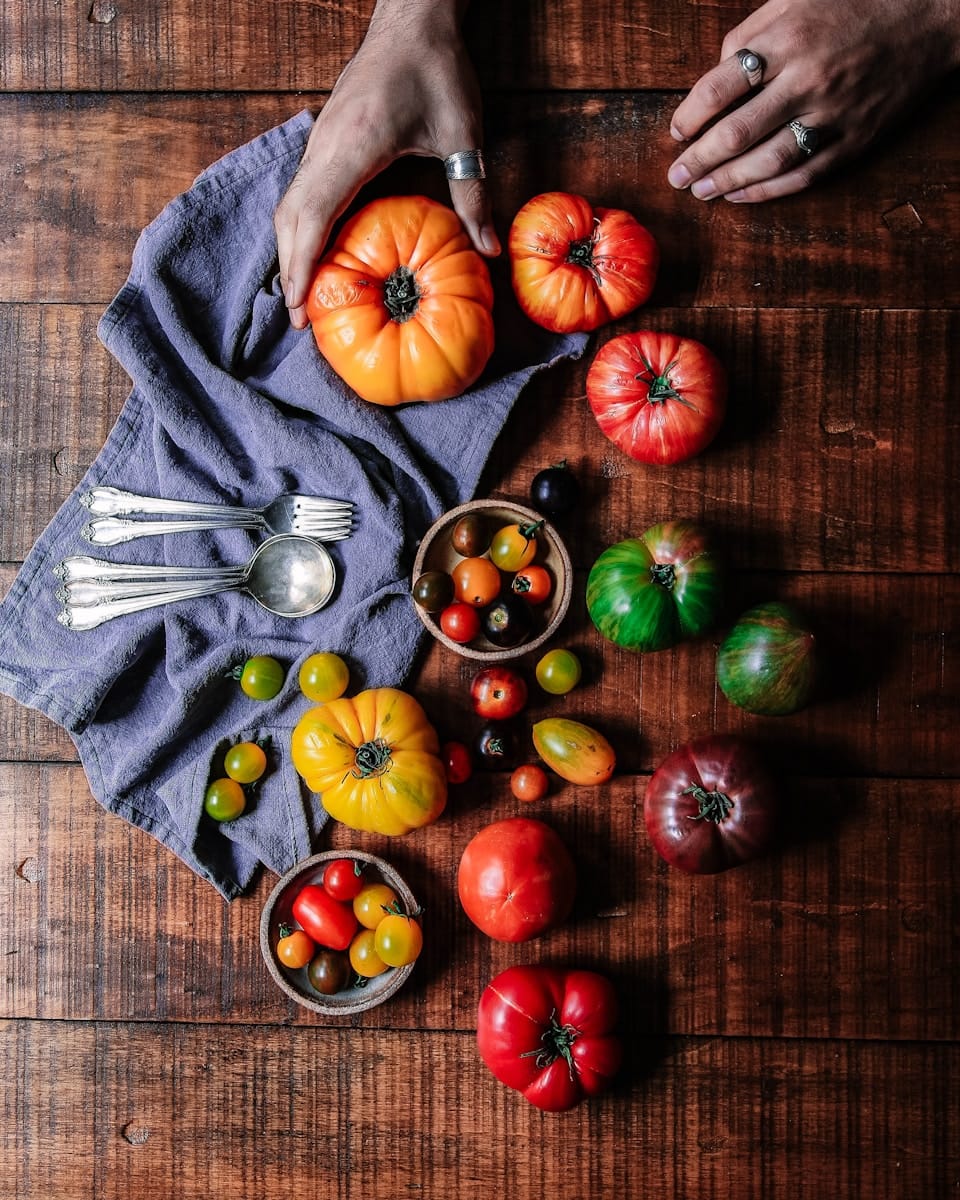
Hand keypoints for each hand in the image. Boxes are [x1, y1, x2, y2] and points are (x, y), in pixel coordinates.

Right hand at [274, 0, 498, 329]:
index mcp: (353, 147)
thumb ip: (472, 194)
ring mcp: (319, 142)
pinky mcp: (324, 140)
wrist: (413, 17)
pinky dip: (301, 229)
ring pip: (290, 205)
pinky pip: (301, 192)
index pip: (313, 216)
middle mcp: (325, 146)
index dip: (303, 266)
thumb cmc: (438, 70)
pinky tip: (317, 254)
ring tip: (304, 296)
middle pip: (291, 219)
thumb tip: (489, 250)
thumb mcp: (463, 134)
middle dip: (291, 271)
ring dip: (291, 252)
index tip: (302, 308)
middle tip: (302, 321)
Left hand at [667, 0, 959, 202]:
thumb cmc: (856, 1)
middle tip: (676, 177)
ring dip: (727, 181)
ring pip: (768, 161)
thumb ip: (750, 33)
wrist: (930, 15)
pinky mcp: (855, 139)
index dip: (690, 117)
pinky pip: (803, 175)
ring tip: (701, 191)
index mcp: (787, 41)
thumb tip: (714, 74)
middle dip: (699, 160)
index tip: (676, 132)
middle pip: (738, 133)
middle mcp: (808, 81)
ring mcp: (833, 114)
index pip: (720, 89)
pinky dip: (767, 190)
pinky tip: (741, 194)